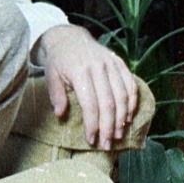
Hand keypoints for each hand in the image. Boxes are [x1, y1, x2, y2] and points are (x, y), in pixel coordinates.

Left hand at [38, 24, 139, 150]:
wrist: (70, 38)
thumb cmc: (59, 61)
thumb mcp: (51, 75)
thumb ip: (56, 94)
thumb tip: (60, 114)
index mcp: (79, 71)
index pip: (90, 103)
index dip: (92, 124)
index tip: (91, 139)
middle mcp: (98, 67)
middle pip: (108, 103)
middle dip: (108, 127)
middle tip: (107, 144)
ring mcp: (111, 63)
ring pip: (122, 95)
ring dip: (122, 118)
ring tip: (118, 134)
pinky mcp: (119, 62)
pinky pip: (130, 84)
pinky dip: (132, 102)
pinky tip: (128, 117)